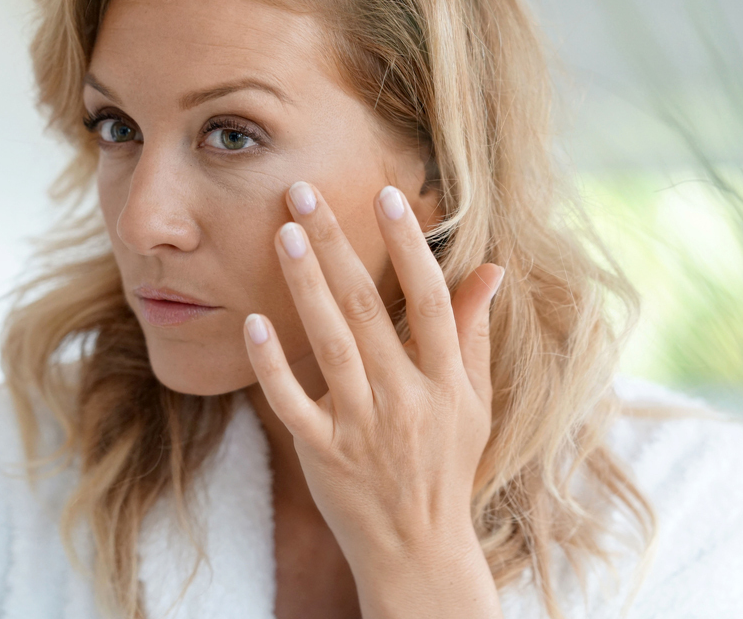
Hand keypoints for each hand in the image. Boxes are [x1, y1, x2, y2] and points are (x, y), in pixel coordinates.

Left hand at [242, 180, 504, 616]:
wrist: (418, 549)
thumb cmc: (447, 464)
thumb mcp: (475, 401)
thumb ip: (475, 333)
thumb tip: (491, 268)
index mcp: (448, 380)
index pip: (429, 298)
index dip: (407, 245)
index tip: (384, 194)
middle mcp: (407, 398)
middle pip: (367, 309)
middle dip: (335, 245)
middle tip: (302, 193)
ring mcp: (363, 427)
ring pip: (331, 345)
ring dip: (306, 286)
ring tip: (283, 234)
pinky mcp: (325, 454)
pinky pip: (293, 403)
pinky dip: (272, 365)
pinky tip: (252, 323)